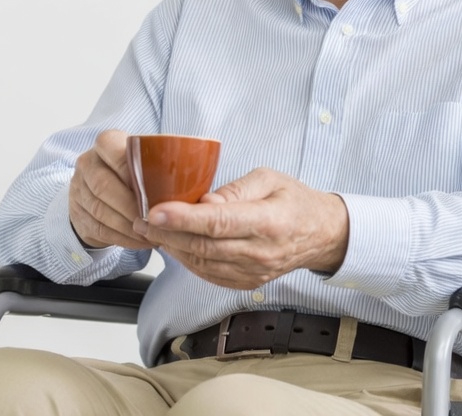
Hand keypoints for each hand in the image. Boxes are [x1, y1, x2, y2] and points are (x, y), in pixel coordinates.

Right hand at [68, 129, 153, 249]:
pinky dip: (123, 238)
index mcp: (106, 144)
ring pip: (101, 211)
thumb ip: (161, 162)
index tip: (151, 188)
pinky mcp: (77, 215)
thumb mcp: (146, 159)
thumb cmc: (136, 172)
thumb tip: (197, 175)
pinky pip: (100, 229)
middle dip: (131, 206)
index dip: (130, 170)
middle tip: (155, 218)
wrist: (101, 189)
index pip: (113, 150)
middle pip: (104, 186)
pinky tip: (141, 241)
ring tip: (153, 234)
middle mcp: (87, 165)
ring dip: (129, 226)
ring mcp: (78, 190)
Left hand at [134, 167, 349, 289]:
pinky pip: (207, 273)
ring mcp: (252, 272)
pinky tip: (175, 245)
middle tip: (140, 218)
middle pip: (203, 246)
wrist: (321, 234)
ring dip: (172, 247)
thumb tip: (202, 201)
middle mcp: (259, 252)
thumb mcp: (270, 179)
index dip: (184, 218)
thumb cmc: (294, 201)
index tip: (155, 211)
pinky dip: (187, 259)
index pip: (219, 222)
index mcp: (268, 222)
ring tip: (151, 230)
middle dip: (167, 233)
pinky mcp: (245, 282)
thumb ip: (235, 189)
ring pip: (201, 263)